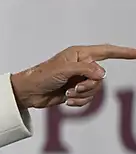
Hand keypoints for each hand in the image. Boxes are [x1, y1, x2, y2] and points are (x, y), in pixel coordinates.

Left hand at [10, 44, 135, 108]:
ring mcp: (79, 78)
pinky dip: (79, 102)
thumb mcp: (63, 70)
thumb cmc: (42, 76)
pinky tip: (67, 100)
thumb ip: (85, 69)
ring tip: (68, 94)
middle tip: (73, 87)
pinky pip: (88, 98)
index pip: (107, 51)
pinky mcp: (75, 91)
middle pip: (101, 77)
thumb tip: (102, 74)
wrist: (29, 92)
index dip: (124, 53)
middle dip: (89, 85)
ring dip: (83, 95)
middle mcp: (82, 65)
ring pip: (95, 89)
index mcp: (80, 54)